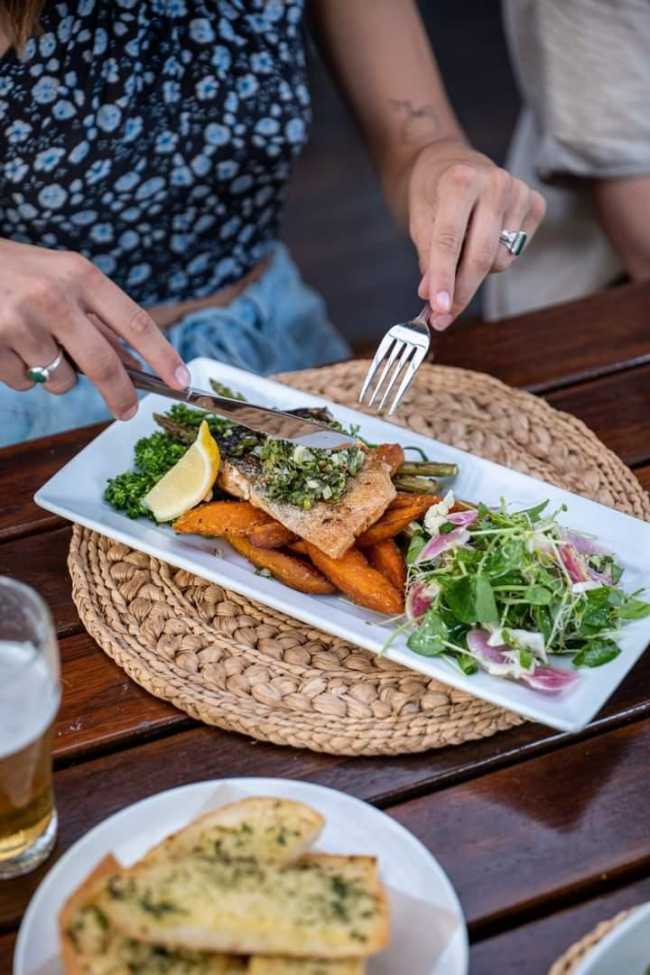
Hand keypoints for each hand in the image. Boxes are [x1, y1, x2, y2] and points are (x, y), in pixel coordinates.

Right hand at [0, 240, 189, 418]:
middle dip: (121, 394)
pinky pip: (25, 383)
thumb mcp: (64, 279)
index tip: (181, 381)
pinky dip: (20, 373)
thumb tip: (135, 364)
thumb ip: (98, 318)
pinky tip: (7, 344)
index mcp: (81, 275)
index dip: (162, 356)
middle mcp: (54, 297)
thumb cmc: (19, 272)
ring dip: (54, 375)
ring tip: (32, 343)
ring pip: (61, 380)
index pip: (135, 322)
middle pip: (103, 364)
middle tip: (127, 410)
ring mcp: (21, 321)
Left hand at [406, 140, 545, 328]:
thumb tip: (433, 297)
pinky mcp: (535, 203)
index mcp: (460, 180)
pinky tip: (483, 240)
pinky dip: (496, 258)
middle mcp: (495, 183)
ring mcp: (520, 192)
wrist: (450, 162)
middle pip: (481, 256)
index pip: (450, 241)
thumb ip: (428, 257)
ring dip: (476, 271)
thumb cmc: (432, 193)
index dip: (443, 279)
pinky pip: (516, 253)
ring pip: (499, 259)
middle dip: (461, 292)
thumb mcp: (419, 220)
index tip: (438, 310)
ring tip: (461, 253)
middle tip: (442, 317)